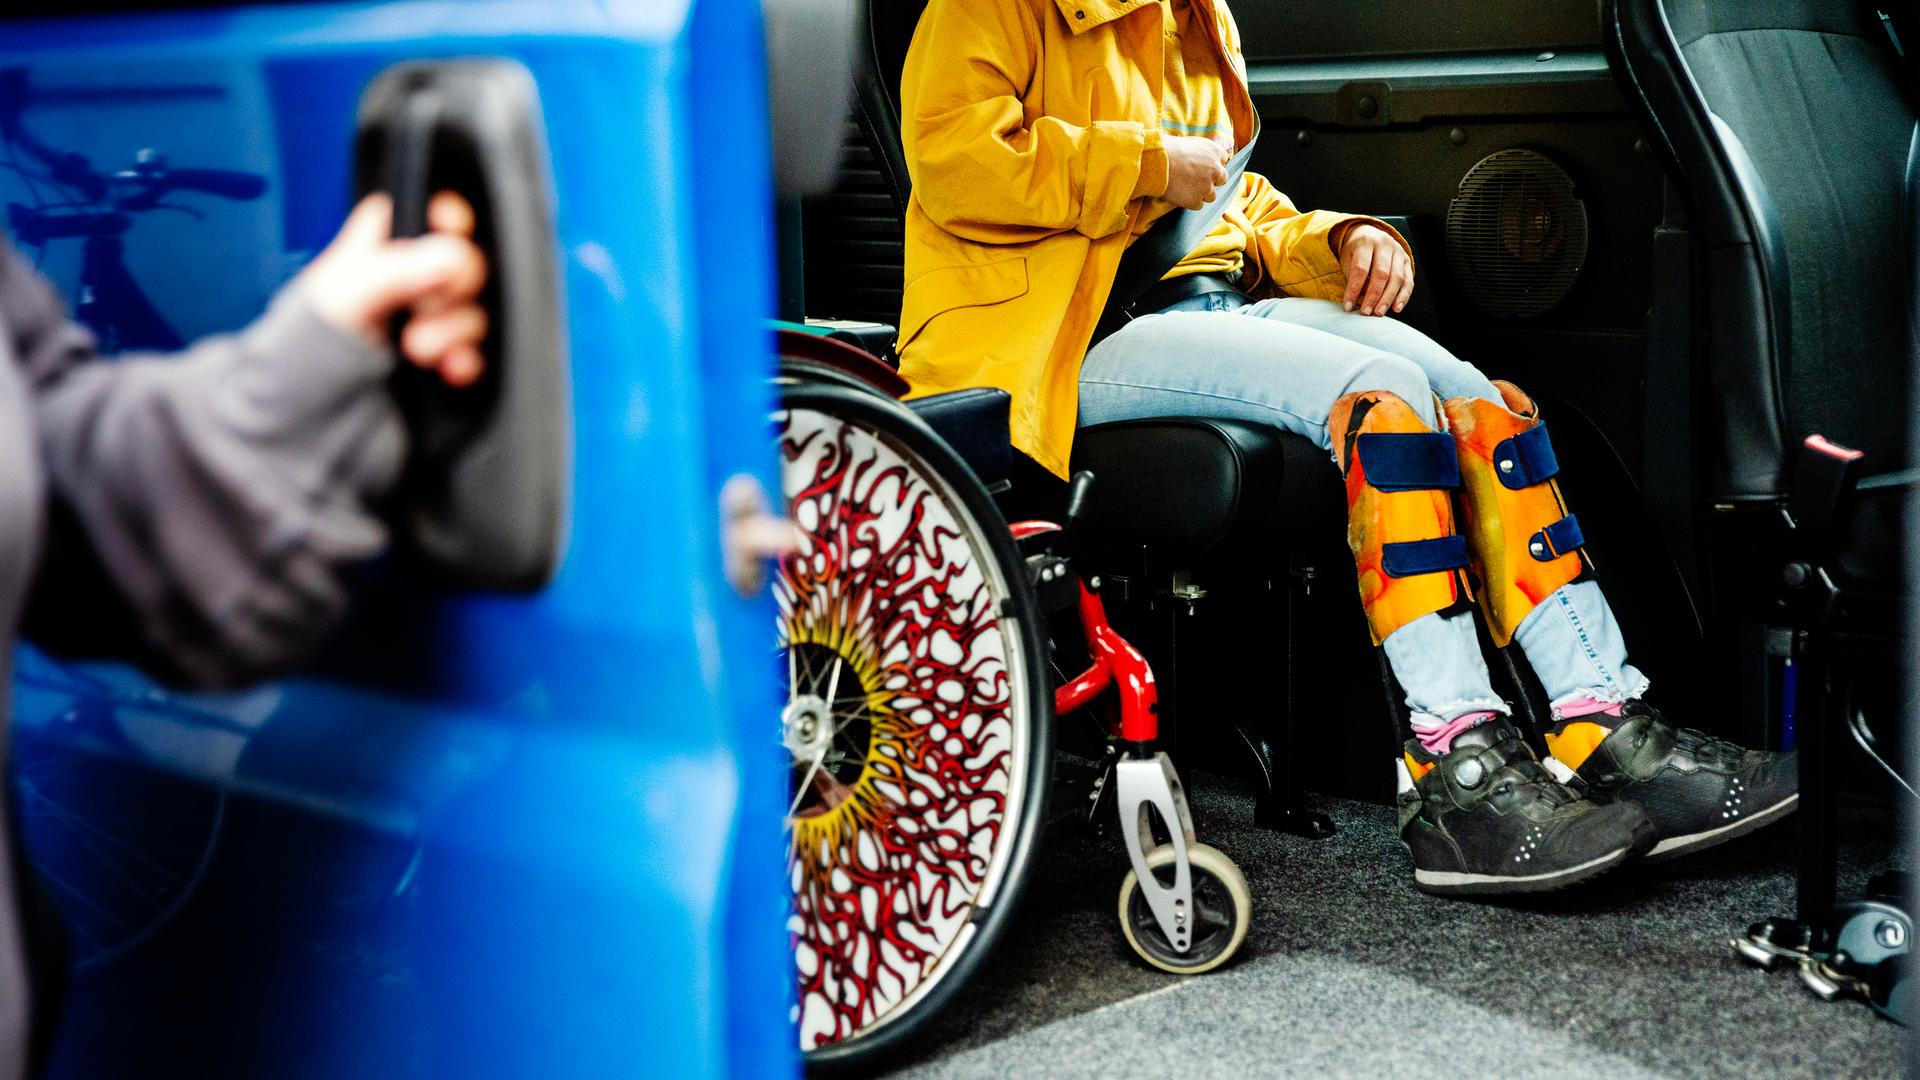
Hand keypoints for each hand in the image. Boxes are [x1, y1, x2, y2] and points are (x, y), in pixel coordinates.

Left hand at [296, 192, 488, 386]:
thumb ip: (398, 270)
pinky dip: (470, 359)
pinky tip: (450, 369)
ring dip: (456, 329)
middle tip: (424, 308)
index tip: (451, 230)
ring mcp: (431, 323)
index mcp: (378, 248)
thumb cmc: (307, 350)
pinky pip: (480, 350)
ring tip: (419, 351)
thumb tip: (451, 256)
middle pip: (463, 262)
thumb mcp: (345, 296)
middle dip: (453, 287)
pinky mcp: (447, 360)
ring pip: (474, 309)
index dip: (446, 216)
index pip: (426, 209)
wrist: (313, 421)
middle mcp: (410, 281)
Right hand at [1163, 135, 1229, 210]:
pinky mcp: (1196, 200)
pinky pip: (1198, 204)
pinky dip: (1190, 201)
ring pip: (1211, 195)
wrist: (1157, 163)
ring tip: (1185, 188)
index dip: (1212, 164)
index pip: (1223, 159)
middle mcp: (1215, 170)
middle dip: (1212, 180)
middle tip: (1197, 179)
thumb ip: (1201, 151)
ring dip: (1201, 193)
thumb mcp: (1190, 142)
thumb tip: (1199, 156)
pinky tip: (1179, 194)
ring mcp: (1207, 187)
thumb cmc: (1168, 149)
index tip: (1203, 166)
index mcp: (1214, 151)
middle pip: (1222, 179)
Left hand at [1339, 223, 1412, 316]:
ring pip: (1397, 278)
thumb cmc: (1356, 251)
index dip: (1354, 289)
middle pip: (1381, 274)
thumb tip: (1361, 300)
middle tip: (1366, 312)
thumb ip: (1354, 277)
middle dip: (1373, 296)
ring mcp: (1398, 251)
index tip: (1348, 306)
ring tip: (1379, 313)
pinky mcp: (1407, 260)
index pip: (1361, 269)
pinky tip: (1396, 308)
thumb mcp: (1348, 259)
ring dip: (1388, 299)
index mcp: (1366, 242)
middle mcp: (1384, 244)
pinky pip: (1408, 280)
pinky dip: (1403, 296)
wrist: (1370, 234)